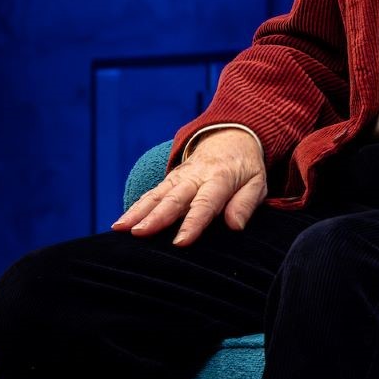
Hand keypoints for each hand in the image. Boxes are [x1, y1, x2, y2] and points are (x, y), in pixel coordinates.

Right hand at [113, 127, 266, 246]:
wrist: (230, 136)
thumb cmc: (246, 167)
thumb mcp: (257, 182)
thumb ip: (245, 203)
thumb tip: (235, 226)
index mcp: (220, 178)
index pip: (206, 203)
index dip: (193, 223)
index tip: (180, 242)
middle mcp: (195, 176)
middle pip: (174, 198)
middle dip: (156, 217)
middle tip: (139, 234)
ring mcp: (179, 177)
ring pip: (156, 195)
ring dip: (138, 212)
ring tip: (120, 228)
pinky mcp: (169, 179)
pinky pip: (151, 194)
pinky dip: (135, 207)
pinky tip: (121, 223)